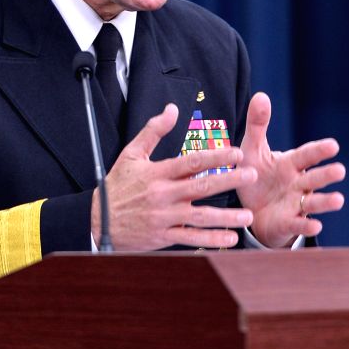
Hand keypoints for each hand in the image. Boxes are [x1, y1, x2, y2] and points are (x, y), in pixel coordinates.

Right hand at [92, 103, 256, 250]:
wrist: (97, 221)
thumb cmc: (116, 186)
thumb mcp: (130, 154)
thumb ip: (153, 130)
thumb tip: (172, 109)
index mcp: (157, 173)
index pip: (191, 162)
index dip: (216, 156)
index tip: (237, 153)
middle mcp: (163, 194)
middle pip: (201, 185)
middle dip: (229, 180)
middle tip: (251, 175)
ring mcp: (164, 217)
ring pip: (200, 216)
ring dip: (226, 217)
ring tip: (247, 216)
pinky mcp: (163, 236)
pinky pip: (191, 237)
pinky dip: (211, 239)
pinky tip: (229, 238)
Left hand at [237, 92, 345, 246]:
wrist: (250, 208)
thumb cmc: (257, 175)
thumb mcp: (252, 149)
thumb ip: (258, 125)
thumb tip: (261, 95)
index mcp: (290, 164)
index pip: (306, 155)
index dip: (318, 151)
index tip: (333, 145)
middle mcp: (298, 184)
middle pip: (314, 178)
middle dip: (326, 175)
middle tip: (340, 170)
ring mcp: (295, 204)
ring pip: (313, 202)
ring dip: (325, 202)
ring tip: (338, 200)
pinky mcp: (287, 223)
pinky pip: (298, 224)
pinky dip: (307, 226)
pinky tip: (316, 226)